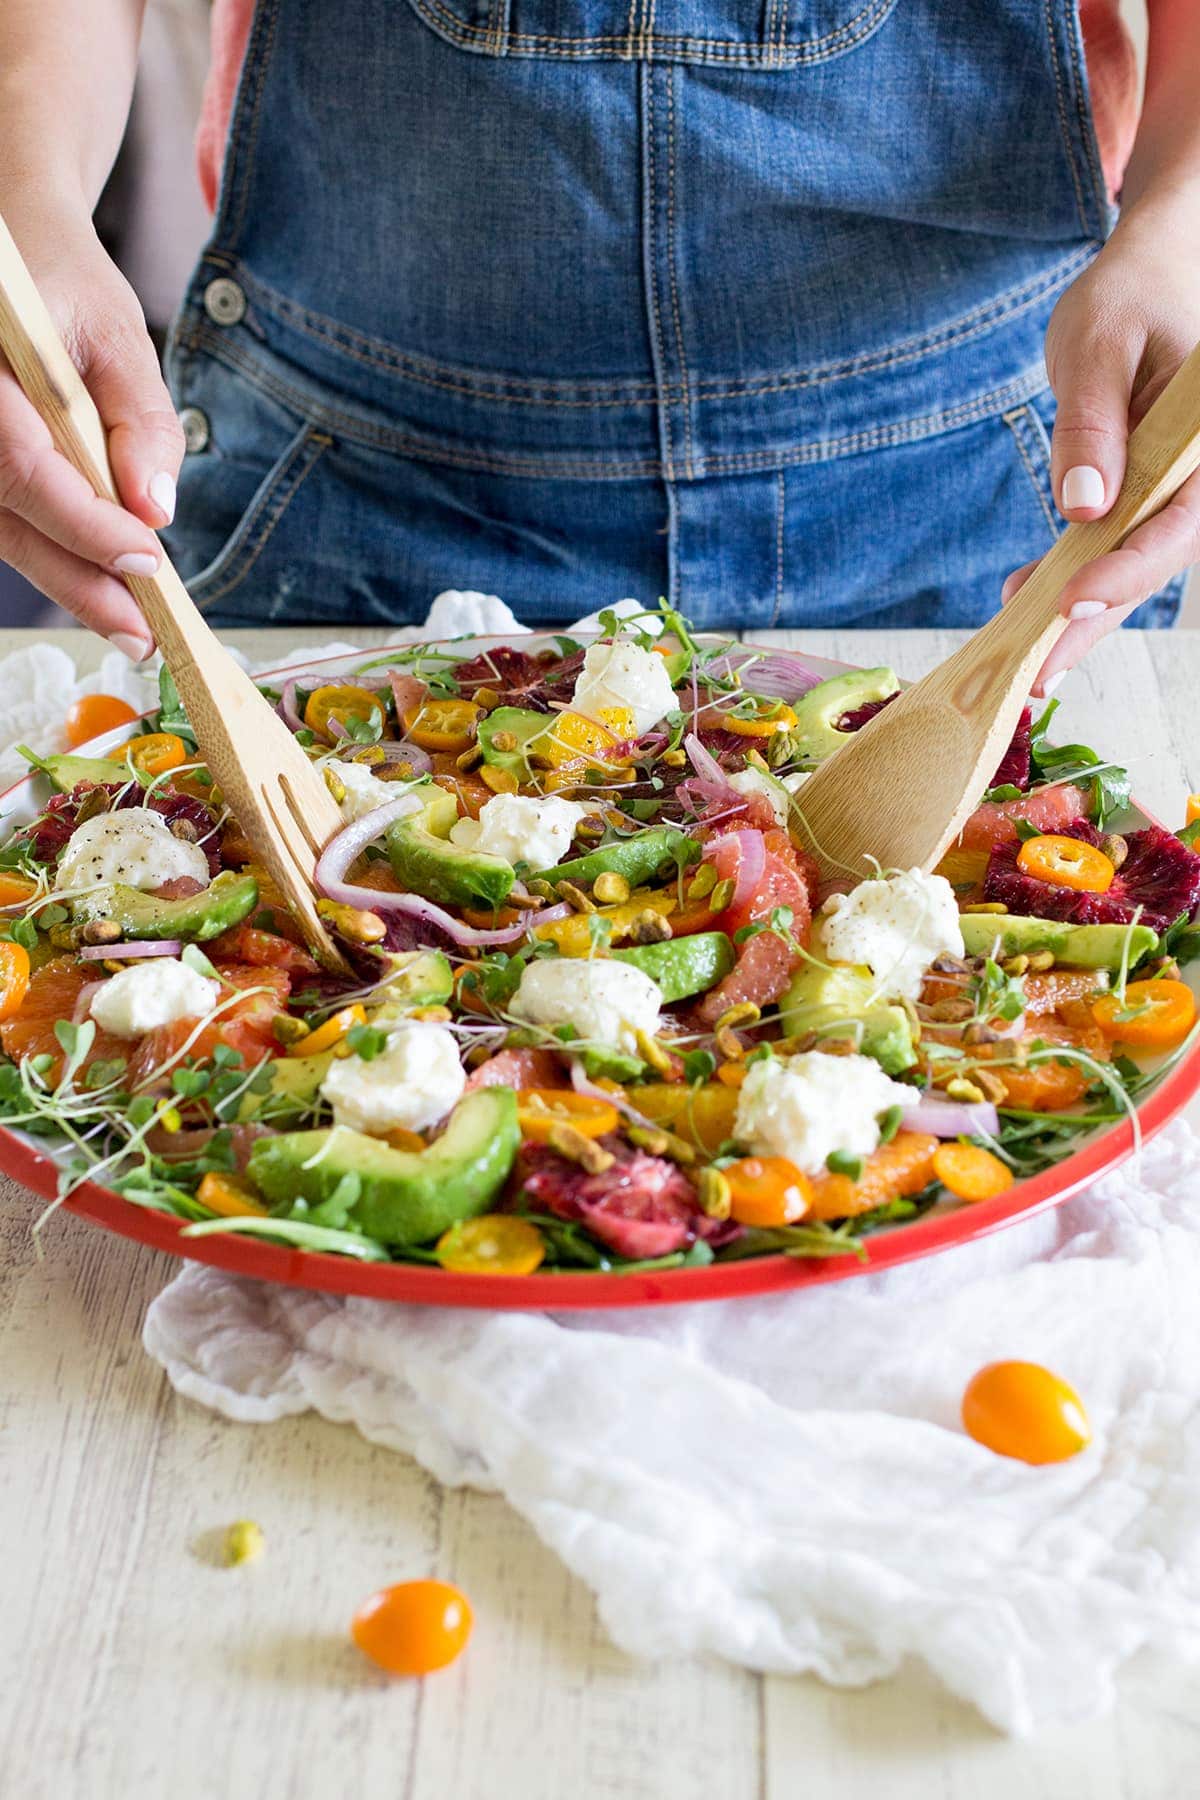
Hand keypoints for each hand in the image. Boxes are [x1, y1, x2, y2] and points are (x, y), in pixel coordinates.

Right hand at [0, 204, 183, 657]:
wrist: (12, 247)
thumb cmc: (64, 284)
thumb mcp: (118, 334)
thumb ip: (140, 419)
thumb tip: (156, 508)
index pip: (22, 466)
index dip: (85, 525)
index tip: (148, 561)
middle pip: (6, 516)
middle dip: (78, 579)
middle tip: (142, 632)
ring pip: (2, 530)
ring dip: (68, 582)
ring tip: (133, 625)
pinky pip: (3, 521)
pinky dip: (54, 557)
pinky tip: (102, 588)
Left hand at [1005, 198, 1199, 694]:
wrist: (1144, 279)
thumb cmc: (1128, 298)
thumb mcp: (1100, 343)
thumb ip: (1092, 423)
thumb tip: (1083, 506)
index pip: (1178, 523)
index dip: (1127, 570)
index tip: (1072, 600)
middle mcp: (1199, 476)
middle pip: (1153, 563)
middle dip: (1096, 619)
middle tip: (1038, 668)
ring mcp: (1171, 489)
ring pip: (1130, 566)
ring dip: (1078, 614)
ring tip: (1025, 655)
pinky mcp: (1139, 495)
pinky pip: (1108, 546)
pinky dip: (1067, 579)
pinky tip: (1024, 602)